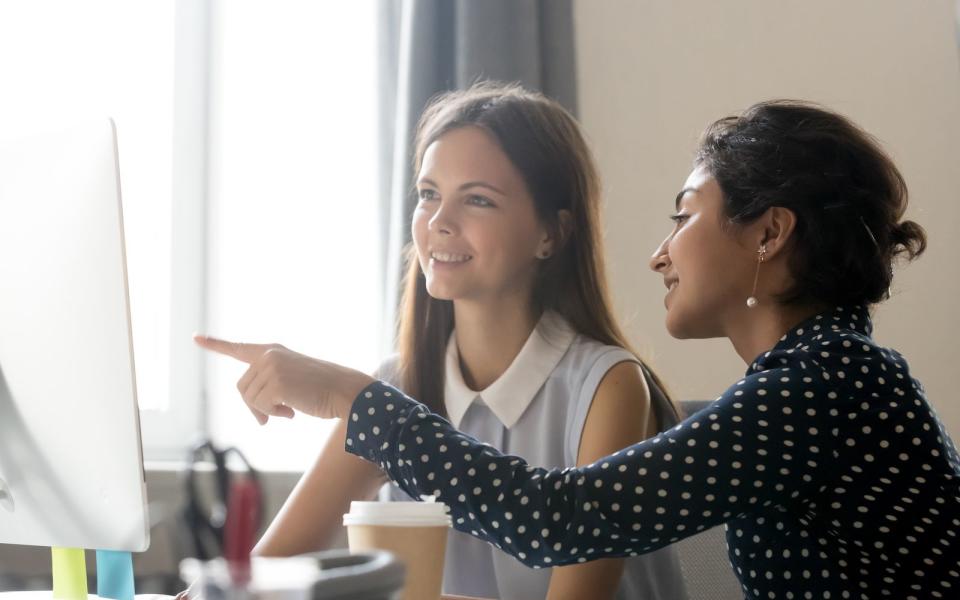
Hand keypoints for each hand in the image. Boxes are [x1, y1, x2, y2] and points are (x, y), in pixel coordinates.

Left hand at [194, 335, 373, 423]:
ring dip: (267, 412)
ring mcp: (271, 367)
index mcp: (272, 351)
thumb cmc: (321, 389)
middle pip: (242, 388)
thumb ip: (269, 388)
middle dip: (255, 406)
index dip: (215, 344)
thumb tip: (258, 415)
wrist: (343, 390)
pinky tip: (292, 412)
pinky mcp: (276, 382)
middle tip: (274, 416)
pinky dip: (274, 415)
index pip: (238, 348)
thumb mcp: (291, 381)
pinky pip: (261, 408)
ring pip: (249, 400)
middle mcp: (269, 355)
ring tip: (289, 410)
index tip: (196, 338)